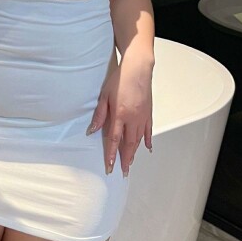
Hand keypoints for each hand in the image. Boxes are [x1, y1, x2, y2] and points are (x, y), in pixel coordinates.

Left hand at [87, 55, 153, 176]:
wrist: (138, 68)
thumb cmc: (120, 79)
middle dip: (125, 159)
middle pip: (129, 144)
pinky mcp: (148, 113)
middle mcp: (133, 118)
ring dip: (134, 153)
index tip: (110, 166)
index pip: (115, 140)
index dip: (112, 155)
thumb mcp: (104, 95)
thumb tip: (93, 130)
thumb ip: (99, 115)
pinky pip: (148, 131)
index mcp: (120, 114)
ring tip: (130, 163)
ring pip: (139, 140)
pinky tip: (147, 148)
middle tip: (123, 172)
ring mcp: (142, 117)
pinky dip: (147, 140)